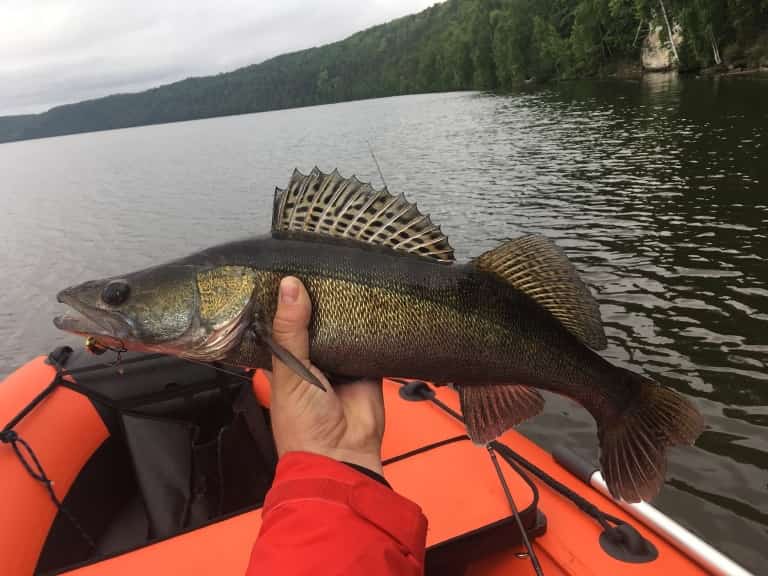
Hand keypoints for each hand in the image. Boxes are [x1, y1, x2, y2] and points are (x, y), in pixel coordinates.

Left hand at [268, 276, 384, 474]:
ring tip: (346, 273)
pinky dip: (371, 324)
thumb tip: (290, 287)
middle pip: (315, 319)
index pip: (282, 320)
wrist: (343, 453)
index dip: (284, 298)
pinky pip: (370, 339)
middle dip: (318, 298)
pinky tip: (371, 300)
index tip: (288, 267)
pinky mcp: (366, 364)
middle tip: (323, 263)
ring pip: (342, 325)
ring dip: (344, 309)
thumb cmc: (302, 423)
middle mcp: (311, 356)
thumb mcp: (289, 372)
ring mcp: (340, 360)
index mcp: (284, 358)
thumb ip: (290, 331)